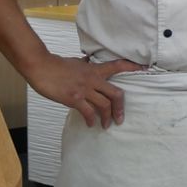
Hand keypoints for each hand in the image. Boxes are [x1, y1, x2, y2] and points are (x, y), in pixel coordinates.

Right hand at [24, 53, 143, 128]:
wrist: (41, 66)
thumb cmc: (57, 65)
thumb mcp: (76, 62)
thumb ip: (85, 64)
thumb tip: (88, 62)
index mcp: (94, 69)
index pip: (118, 66)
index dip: (132, 67)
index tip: (144, 69)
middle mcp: (93, 79)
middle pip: (116, 94)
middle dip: (120, 108)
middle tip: (120, 118)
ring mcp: (84, 89)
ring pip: (105, 105)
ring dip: (108, 118)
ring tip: (106, 125)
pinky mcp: (74, 98)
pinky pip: (88, 112)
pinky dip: (92, 120)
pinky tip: (91, 124)